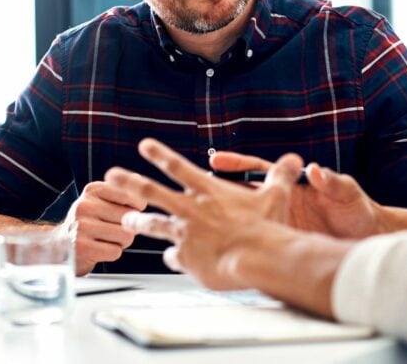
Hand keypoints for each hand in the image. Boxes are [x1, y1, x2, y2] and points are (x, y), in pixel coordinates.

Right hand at [61, 181, 146, 274]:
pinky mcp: (82, 247)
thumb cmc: (90, 222)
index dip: (136, 209)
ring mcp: (82, 226)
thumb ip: (122, 190)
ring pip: (126, 235)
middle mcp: (85, 205)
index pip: (131, 196)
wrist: (60, 245)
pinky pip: (116, 252)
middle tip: (112, 230)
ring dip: (122, 242)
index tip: (125, 213)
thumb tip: (137, 178)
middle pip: (130, 218)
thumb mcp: (101, 201)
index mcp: (93, 190)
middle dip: (128, 228)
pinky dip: (112, 253)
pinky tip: (99, 250)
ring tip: (106, 239)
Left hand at [105, 138, 304, 289]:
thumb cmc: (267, 227)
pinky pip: (173, 258)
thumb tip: (295, 159)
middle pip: (151, 191)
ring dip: (137, 222)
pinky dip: (172, 259)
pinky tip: (171, 261)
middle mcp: (191, 209)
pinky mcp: (186, 258)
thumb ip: (280, 176)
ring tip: (126, 221)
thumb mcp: (276, 195)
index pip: (178, 166)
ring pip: (153, 225)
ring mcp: (185, 234)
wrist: (258, 257)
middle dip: (128, 182)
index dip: (160, 154)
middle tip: (111, 175)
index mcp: (208, 191)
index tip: (144, 145)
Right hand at [210, 151, 384, 238]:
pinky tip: (218, 252)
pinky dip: (238, 247)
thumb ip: (332, 181)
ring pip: (243, 220)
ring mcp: (279, 223)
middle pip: (241, 194)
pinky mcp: (282, 243)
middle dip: (215, 192)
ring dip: (221, 221)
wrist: (367, 237)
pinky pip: (256, 244)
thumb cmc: (358, 210)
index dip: (236, 164)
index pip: (258, 170)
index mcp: (292, 185)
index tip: (215, 160)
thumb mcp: (347, 193)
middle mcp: (280, 202)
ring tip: (193, 223)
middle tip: (191, 189)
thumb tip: (317, 170)